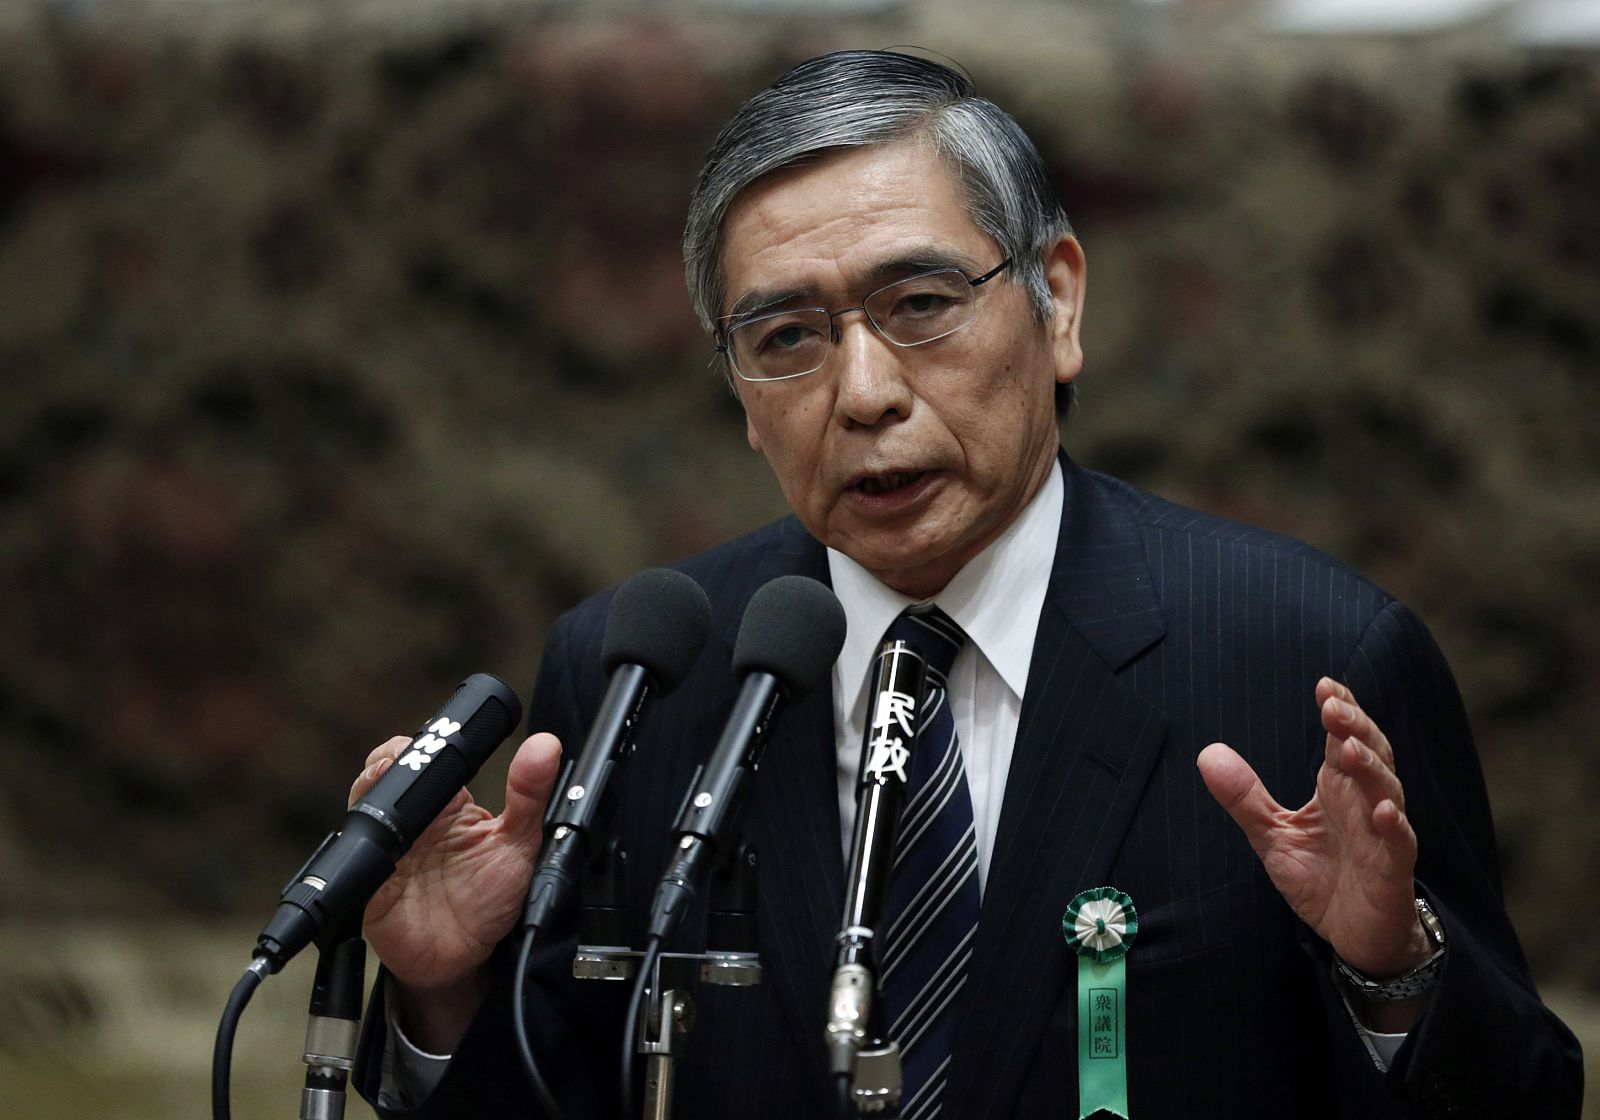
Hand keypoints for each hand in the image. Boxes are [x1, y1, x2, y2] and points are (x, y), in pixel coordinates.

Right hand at [348, 731, 562, 1050]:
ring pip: (361, 808)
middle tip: (400, 764)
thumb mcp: (520, 843)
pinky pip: (353, 859)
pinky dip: (359, 848)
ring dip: (368, 794)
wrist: (467, 957)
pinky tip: (380, 844)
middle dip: (385, 763)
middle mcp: (412, 821)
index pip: (422, 756)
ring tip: (389, 793)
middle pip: (380, 774)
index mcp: (445, 804)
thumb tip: (546, 745)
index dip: (417, 744)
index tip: (429, 741)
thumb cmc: (491, 898)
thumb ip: (530, 794)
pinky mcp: (368, 883)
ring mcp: (387, 849)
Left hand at [1197, 678, 1431, 982]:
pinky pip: (1399, 843)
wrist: (1353, 936)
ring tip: (1350, 748)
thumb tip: (1207, 754)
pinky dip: (1394, 825)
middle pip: (1370, 754)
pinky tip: (1383, 810)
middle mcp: (1365, 803)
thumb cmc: (1321, 879)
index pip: (1344, 739)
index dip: (1341, 711)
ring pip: (1387, 791)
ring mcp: (1384, 834)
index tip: (1324, 685)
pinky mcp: (1394, 869)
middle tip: (1334, 705)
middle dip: (1356, 727)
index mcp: (1339, 788)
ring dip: (1371, 768)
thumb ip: (1244, 797)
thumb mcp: (1272, 835)